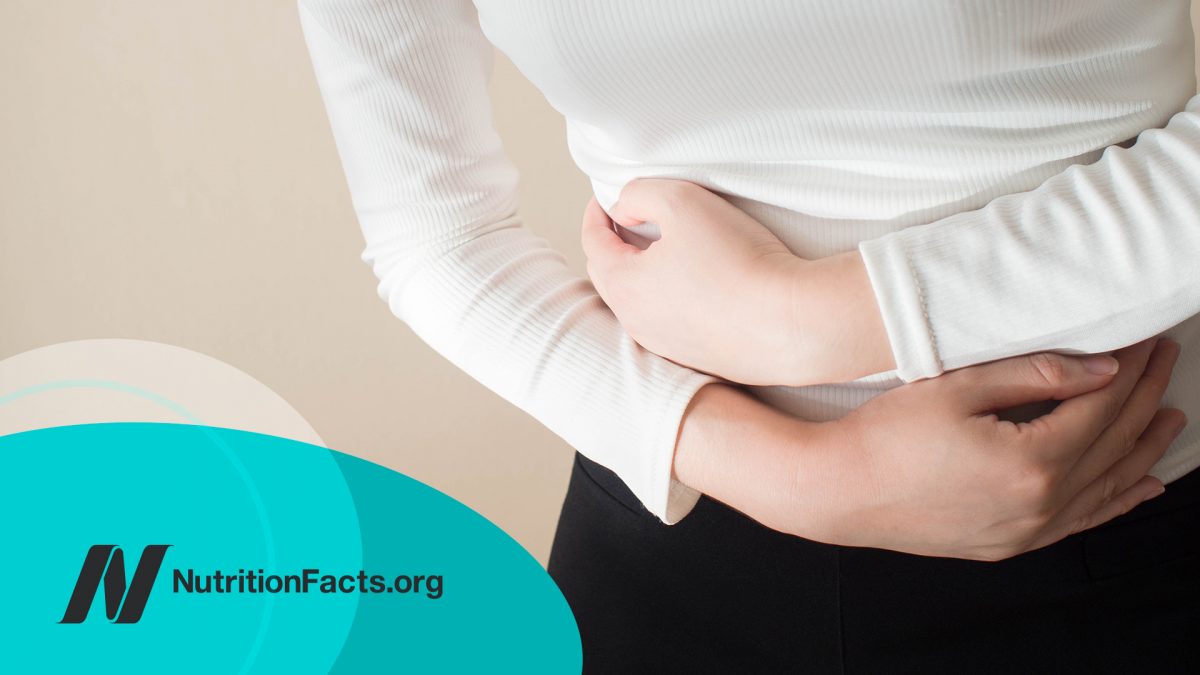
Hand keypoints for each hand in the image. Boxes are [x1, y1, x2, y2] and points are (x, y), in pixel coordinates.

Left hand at [581, 178, 894, 385]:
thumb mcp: (680, 201)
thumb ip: (640, 195)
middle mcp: (638, 324)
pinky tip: (701, 284)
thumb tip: (625, 210)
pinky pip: (675, 323)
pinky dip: (675, 300)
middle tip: (631, 222)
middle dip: (615, 246)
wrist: (791, 324)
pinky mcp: (701, 358)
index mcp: (624, 286)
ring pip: (643, 304)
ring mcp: (669, 346)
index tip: (606, 198)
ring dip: (645, 275)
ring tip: (667, 251)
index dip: (596, 214)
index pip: (592, 244)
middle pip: (612, 277)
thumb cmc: (736, 261)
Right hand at [675, 337, 1184, 559]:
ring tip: (1171, 413)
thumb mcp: (957, 389)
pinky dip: (1119, 500)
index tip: (1142, 335)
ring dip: (1144, 447)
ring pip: (1108, 487)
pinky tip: (1142, 485)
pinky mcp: (1010, 543)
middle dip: (1143, 394)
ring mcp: (1027, 531)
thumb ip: (1034, 375)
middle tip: (1165, 356)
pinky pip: (1083, 522)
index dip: (1127, 366)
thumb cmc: (886, 435)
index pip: (1100, 404)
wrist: (837, 491)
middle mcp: (1040, 505)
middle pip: (1112, 442)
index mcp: (1031, 462)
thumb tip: (1102, 367)